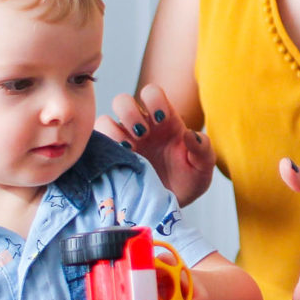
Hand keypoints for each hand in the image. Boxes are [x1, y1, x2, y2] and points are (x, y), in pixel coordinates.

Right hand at [95, 84, 215, 206]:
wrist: (172, 206)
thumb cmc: (189, 181)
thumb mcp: (203, 167)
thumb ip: (203, 149)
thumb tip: (190, 135)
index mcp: (164, 120)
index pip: (152, 93)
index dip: (154, 99)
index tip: (161, 120)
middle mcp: (140, 127)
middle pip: (122, 101)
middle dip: (129, 113)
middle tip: (142, 135)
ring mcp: (123, 142)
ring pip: (104, 121)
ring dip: (114, 132)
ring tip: (130, 151)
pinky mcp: (111, 159)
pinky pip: (96, 146)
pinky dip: (103, 150)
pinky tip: (119, 162)